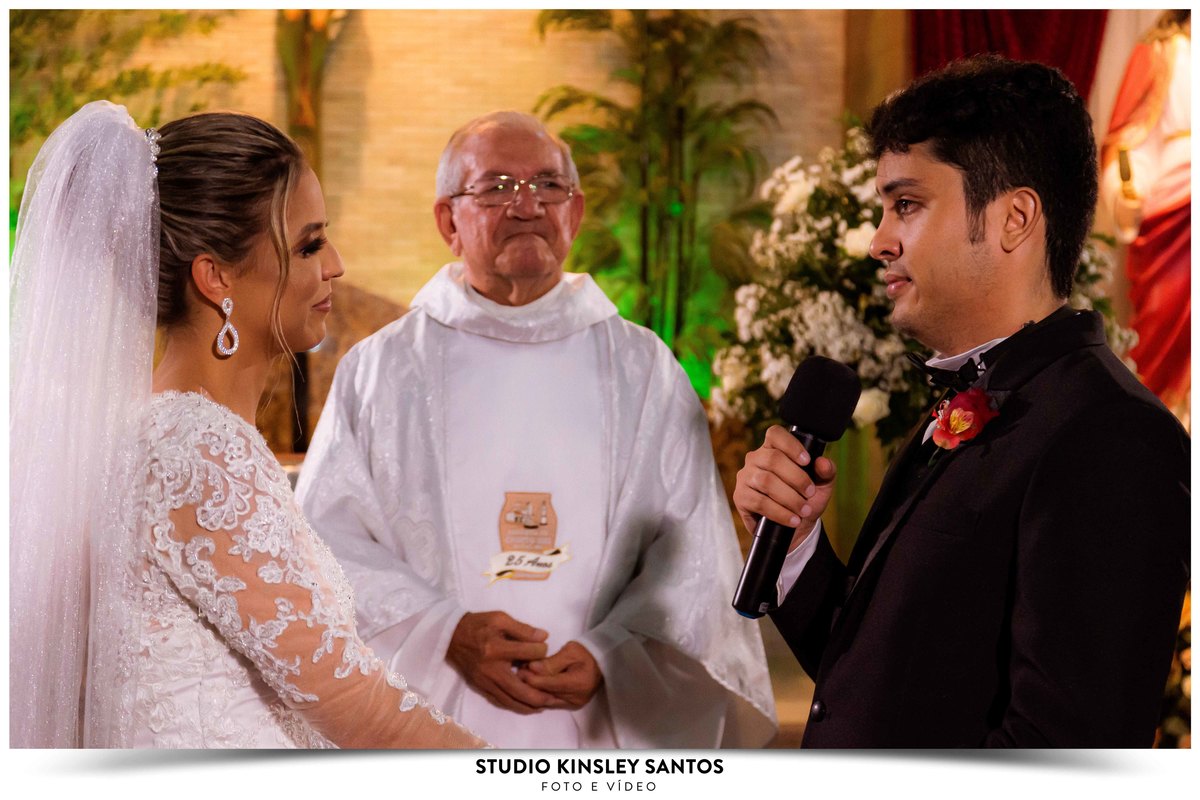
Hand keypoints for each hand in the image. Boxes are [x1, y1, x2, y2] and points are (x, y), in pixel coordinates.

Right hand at [447, 610, 555, 713]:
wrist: (451, 636)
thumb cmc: (478, 624)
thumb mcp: (500, 618)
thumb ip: (522, 629)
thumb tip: (544, 637)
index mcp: (497, 648)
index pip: (528, 653)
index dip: (542, 650)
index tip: (544, 648)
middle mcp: (491, 669)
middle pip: (520, 688)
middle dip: (540, 695)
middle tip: (555, 696)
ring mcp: (485, 681)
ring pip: (510, 700)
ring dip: (529, 705)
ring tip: (545, 704)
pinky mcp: (480, 687)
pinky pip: (500, 702)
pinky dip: (515, 706)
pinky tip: (526, 706)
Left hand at [518, 640, 602, 709]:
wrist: (601, 661)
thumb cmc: (586, 652)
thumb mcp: (570, 651)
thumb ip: (551, 662)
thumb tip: (532, 667)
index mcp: (578, 682)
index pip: (549, 684)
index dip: (532, 678)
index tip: (519, 670)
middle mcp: (576, 697)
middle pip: (546, 695)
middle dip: (530, 685)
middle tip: (518, 674)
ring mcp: (574, 704)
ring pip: (546, 701)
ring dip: (533, 690)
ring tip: (522, 679)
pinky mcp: (571, 705)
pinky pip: (551, 702)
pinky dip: (540, 694)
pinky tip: (531, 686)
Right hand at [733, 424, 836, 549]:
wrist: (795, 526)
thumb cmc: (806, 499)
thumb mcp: (822, 485)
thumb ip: (827, 472)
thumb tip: (823, 462)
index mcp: (773, 448)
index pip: (775, 434)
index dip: (791, 445)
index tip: (807, 461)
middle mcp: (755, 458)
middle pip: (773, 459)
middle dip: (797, 478)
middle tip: (810, 493)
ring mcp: (745, 477)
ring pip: (766, 482)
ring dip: (790, 498)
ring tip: (804, 510)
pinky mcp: (740, 497)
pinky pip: (760, 502)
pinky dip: (780, 513)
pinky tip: (792, 519)